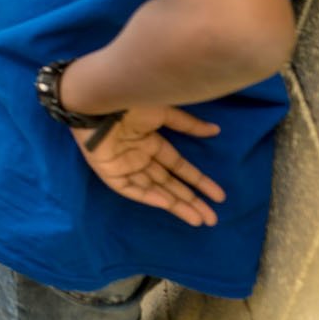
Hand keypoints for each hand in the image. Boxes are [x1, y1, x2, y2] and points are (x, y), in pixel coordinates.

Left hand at [73, 105, 225, 227]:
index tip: (219, 196)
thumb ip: (188, 125)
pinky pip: (128, 188)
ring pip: (153, 189)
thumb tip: (215, 130)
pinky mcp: (108, 170)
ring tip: (197, 219)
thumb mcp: (164, 112)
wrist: (100, 100)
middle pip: (169, 183)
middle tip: (212, 219)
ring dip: (175, 204)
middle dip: (191, 200)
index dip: (198, 182)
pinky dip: (146, 196)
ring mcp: (124, 165)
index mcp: (151, 142)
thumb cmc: (130, 102)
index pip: (179, 167)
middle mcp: (140, 156)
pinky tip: (167, 203)